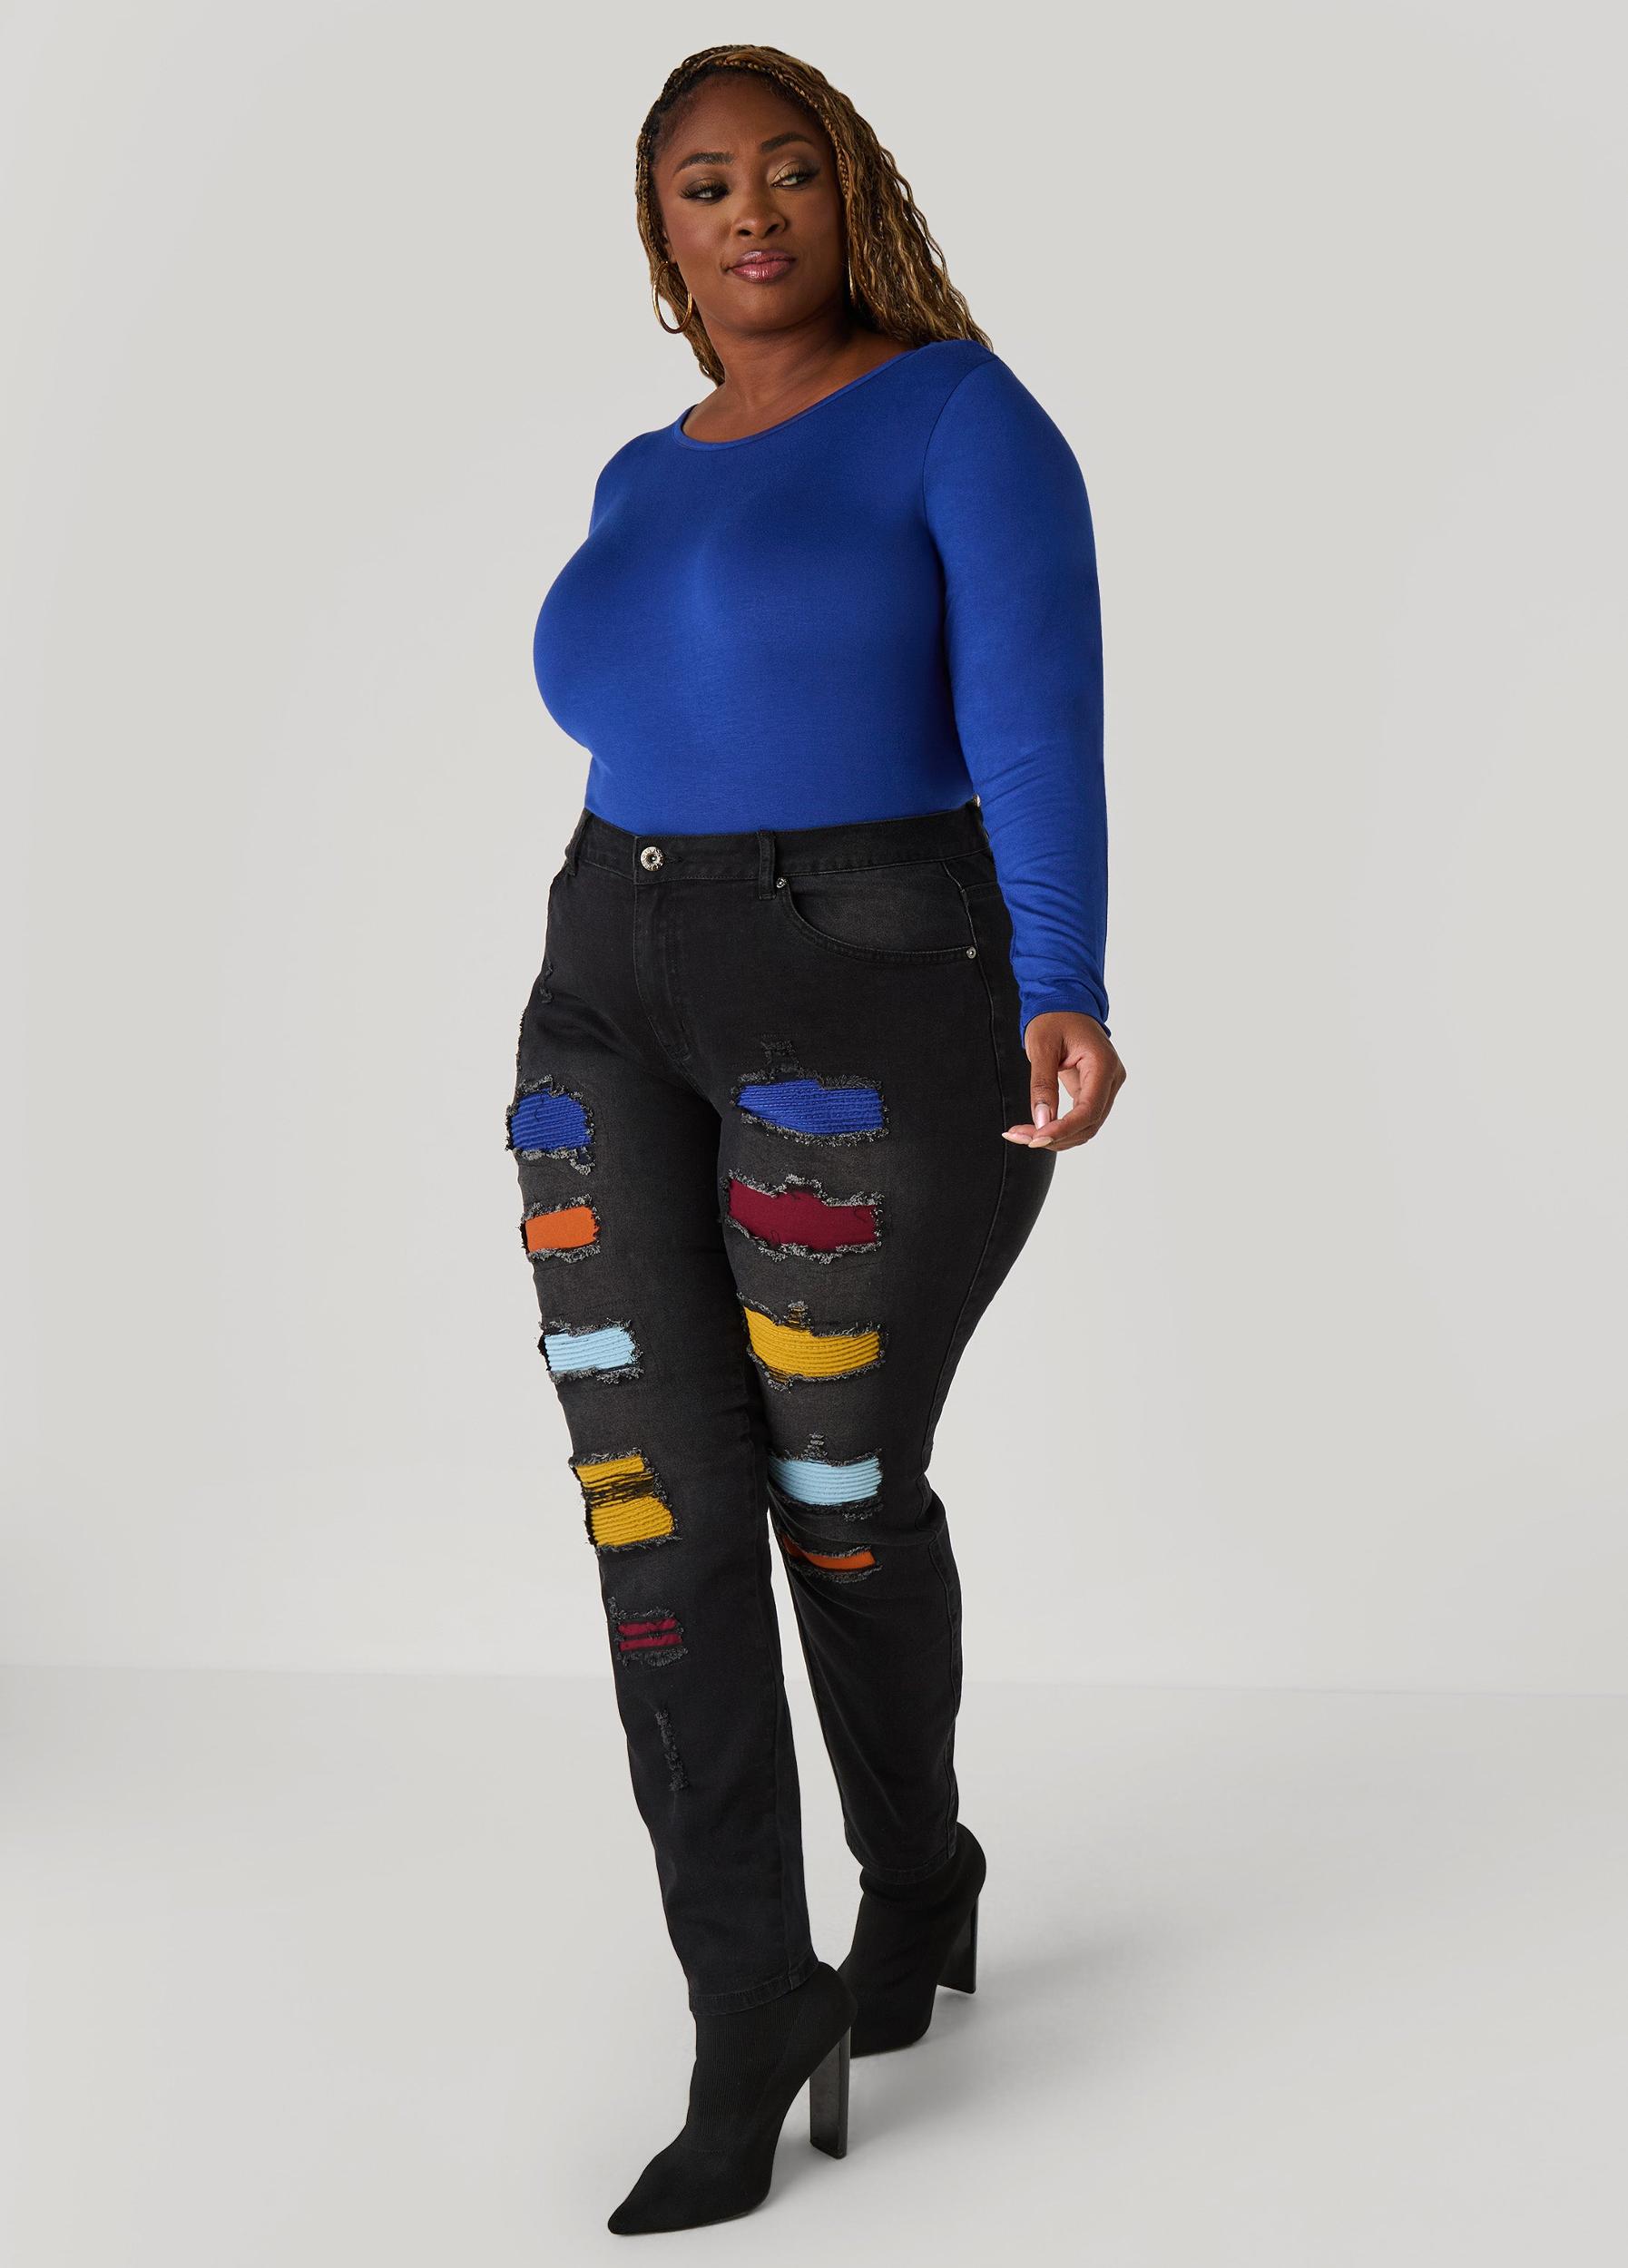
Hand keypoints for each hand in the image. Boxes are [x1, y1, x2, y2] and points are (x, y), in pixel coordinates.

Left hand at [1002, 1013, 1125, 1151]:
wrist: (1066, 1004)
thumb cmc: (1055, 1018)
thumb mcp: (1042, 1046)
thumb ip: (1043, 1084)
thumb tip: (1042, 1120)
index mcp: (1103, 1064)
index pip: (1089, 1110)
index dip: (1064, 1129)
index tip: (1036, 1138)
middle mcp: (1111, 1079)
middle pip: (1089, 1124)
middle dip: (1055, 1137)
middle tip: (1020, 1137)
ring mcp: (1106, 1087)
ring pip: (1086, 1127)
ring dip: (1056, 1137)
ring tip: (1022, 1134)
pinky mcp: (1094, 1091)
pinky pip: (1080, 1118)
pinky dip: (1059, 1128)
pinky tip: (1035, 1128)